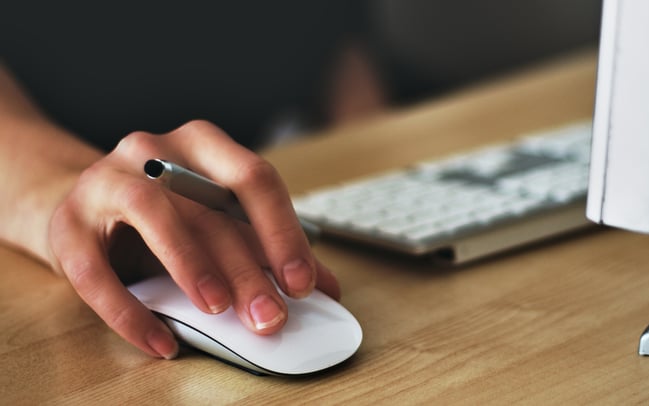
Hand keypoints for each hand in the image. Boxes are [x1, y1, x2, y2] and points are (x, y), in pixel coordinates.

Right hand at [48, 120, 339, 358]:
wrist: (83, 207)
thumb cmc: (165, 215)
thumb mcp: (218, 222)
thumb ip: (267, 248)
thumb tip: (326, 288)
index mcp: (203, 145)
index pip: (254, 178)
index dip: (282, 232)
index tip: (303, 282)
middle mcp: (154, 151)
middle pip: (209, 207)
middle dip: (246, 268)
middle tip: (270, 316)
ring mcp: (105, 181)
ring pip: (153, 214)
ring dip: (191, 265)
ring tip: (218, 309)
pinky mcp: (66, 225)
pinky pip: (94, 271)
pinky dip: (130, 311)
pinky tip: (161, 342)